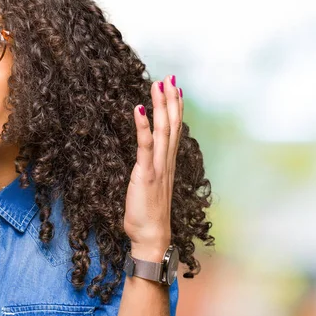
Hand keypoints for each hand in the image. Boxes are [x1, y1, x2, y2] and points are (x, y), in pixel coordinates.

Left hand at [124, 75, 182, 261]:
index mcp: (168, 164)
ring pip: (163, 131)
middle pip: (172, 125)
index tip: (175, 88)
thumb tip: (150, 154)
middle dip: (170, 100)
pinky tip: (138, 108)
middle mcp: (167, 163)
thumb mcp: (152, 186)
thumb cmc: (149, 214)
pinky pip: (145, 146)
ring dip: (161, 106)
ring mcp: (158, 168)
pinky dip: (142, 126)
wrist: (152, 237)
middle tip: (169, 78)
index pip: (175, 130)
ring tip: (158, 85)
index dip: (176, 108)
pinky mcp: (146, 174)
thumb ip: (153, 168)